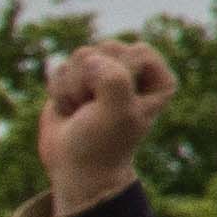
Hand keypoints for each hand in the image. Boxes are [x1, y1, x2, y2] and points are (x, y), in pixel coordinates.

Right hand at [38, 38, 172, 213]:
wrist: (75, 168)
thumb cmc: (103, 143)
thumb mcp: (118, 113)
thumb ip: (114, 79)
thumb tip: (91, 57)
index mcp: (158, 78)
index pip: (137, 52)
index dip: (119, 78)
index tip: (117, 106)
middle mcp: (134, 71)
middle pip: (108, 48)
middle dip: (93, 81)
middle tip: (95, 110)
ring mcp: (104, 72)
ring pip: (82, 55)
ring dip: (74, 88)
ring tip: (83, 110)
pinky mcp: (76, 78)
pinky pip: (61, 67)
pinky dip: (59, 91)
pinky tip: (69, 109)